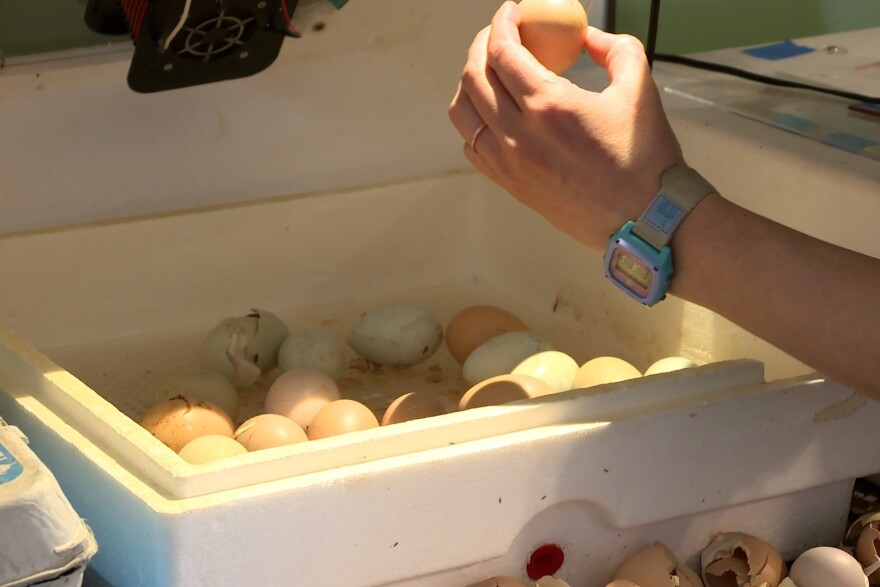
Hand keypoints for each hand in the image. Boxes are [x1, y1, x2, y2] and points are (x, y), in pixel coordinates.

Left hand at [448, 1, 683, 251]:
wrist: (646, 220)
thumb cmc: (645, 158)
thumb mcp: (639, 87)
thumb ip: (614, 48)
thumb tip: (588, 36)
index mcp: (550, 106)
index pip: (503, 52)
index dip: (501, 23)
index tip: (511, 13)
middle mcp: (519, 135)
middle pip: (474, 77)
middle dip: (482, 46)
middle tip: (500, 36)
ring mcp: (510, 164)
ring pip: (463, 113)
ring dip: (470, 83)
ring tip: (491, 72)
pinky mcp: (510, 185)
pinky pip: (472, 146)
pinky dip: (474, 122)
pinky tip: (493, 113)